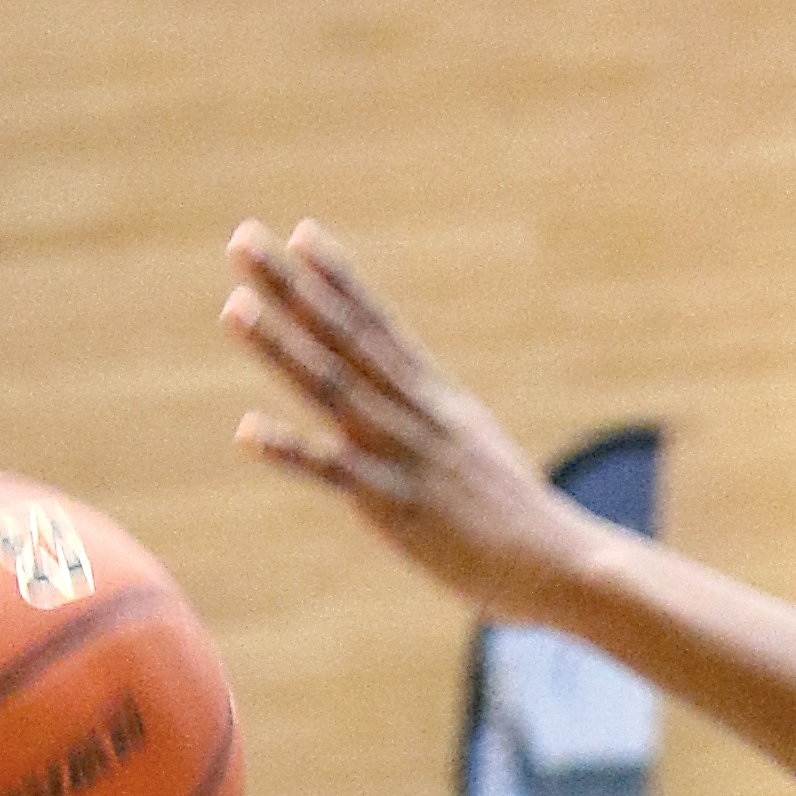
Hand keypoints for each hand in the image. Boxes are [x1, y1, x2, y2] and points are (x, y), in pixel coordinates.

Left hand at [222, 224, 584, 614]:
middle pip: (344, 337)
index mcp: (437, 398)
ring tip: (233, 304)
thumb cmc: (518, 518)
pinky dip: (291, 451)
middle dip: (291, 287)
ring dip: (280, 346)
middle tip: (242, 238)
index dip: (339, 278)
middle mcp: (417, 413)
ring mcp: (405, 455)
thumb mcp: (476, 451)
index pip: (380, 324)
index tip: (300, 233)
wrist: (563, 562)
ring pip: (332, 388)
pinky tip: (247, 430)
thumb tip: (418, 405)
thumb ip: (437, 425)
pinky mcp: (396, 507)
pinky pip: (335, 474)